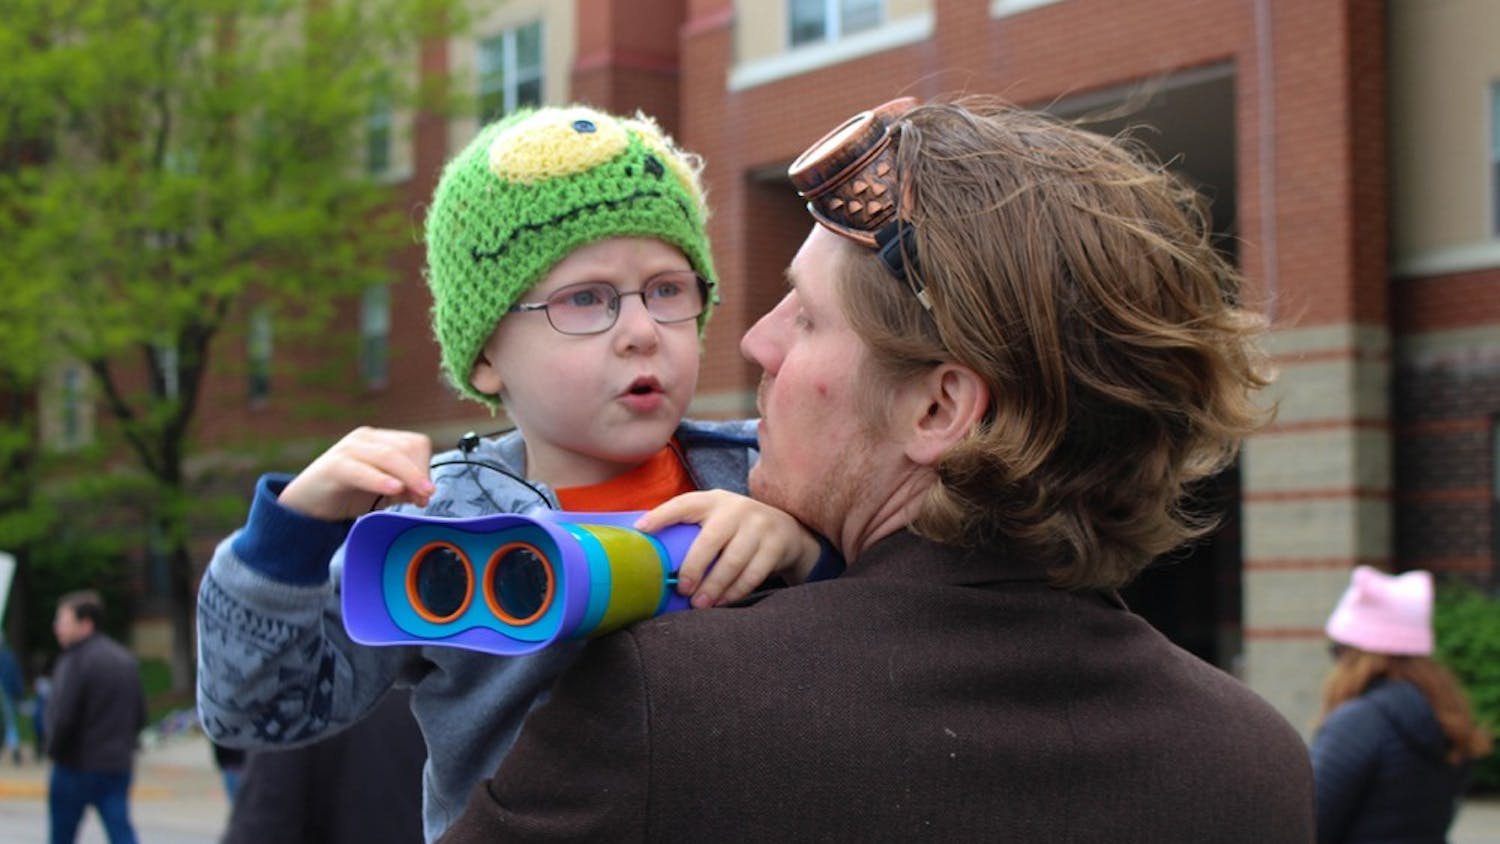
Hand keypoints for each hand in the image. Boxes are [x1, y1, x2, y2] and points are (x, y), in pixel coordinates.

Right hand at [277, 427, 435, 521]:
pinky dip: (381, 480)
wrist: (306, 505)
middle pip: (406, 448)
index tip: (427, 493)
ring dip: (409, 477)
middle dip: (419, 475)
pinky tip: (394, 489)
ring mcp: (349, 449)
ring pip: (389, 456)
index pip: (415, 444)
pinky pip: (362, 470)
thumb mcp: (383, 491)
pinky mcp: (334, 465)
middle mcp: (365, 438)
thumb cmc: (347, 494)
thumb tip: (425, 492)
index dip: (426, 468)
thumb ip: (405, 489)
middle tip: (423, 499)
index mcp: (379, 440)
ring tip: (418, 496)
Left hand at [634, 490, 820, 608]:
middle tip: (682, 589)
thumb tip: (646, 552)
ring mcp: (759, 526)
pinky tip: (721, 602)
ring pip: (733, 561)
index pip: (684, 504)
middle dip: (693, 567)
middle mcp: (736, 509)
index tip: (641, 530)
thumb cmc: (735, 528)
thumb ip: (689, 528)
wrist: (786, 529)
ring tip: (699, 604)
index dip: (661, 516)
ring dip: (714, 587)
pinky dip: (735, 592)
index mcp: (713, 500)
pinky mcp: (776, 545)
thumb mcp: (715, 518)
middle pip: (710, 540)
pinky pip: (752, 575)